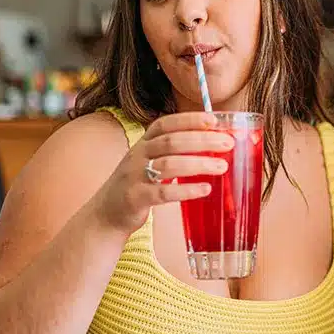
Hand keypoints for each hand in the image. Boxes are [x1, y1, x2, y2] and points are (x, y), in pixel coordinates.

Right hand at [88, 112, 234, 234]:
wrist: (106, 213)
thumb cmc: (138, 184)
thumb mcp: (149, 161)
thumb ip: (173, 152)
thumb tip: (212, 143)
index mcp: (143, 143)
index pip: (166, 124)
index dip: (189, 120)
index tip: (213, 120)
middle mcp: (137, 155)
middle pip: (172, 142)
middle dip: (202, 140)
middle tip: (228, 143)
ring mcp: (135, 176)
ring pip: (170, 165)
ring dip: (199, 164)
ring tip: (222, 166)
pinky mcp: (136, 198)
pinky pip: (164, 192)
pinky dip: (187, 190)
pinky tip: (205, 189)